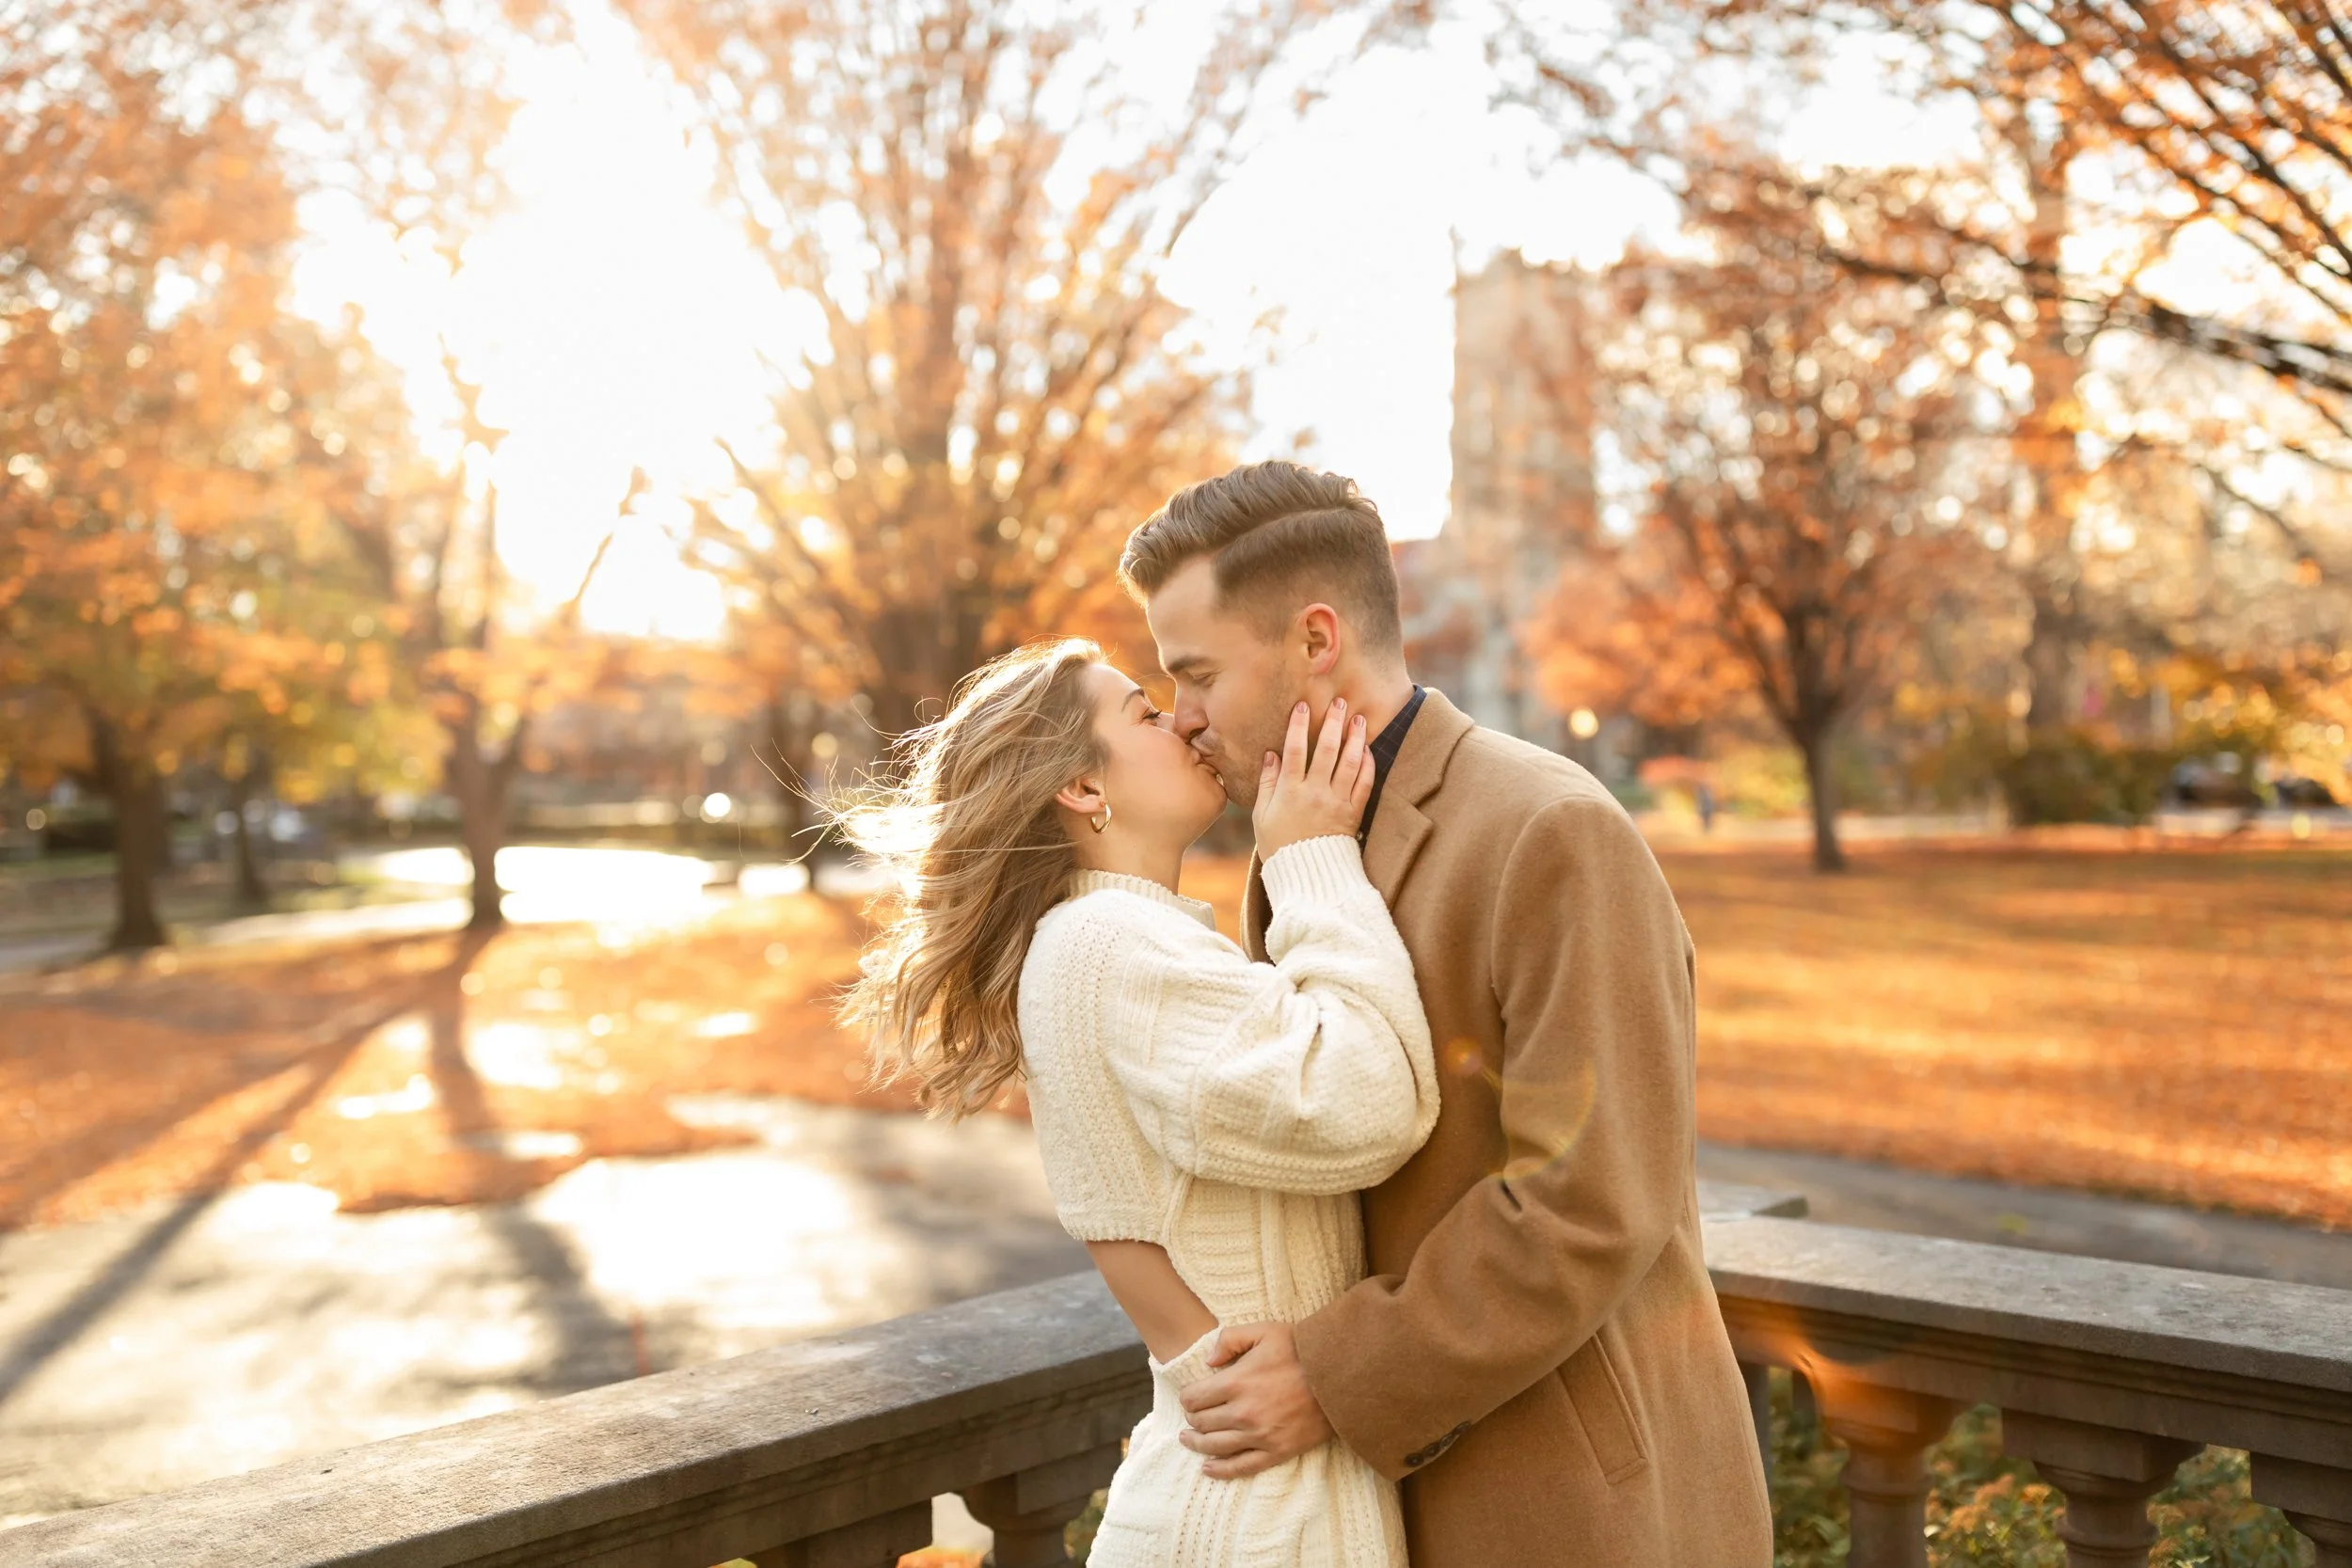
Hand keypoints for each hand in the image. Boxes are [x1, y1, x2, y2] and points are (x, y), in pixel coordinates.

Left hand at [1175, 1321, 1335, 1478]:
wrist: (1339, 1377)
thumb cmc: (1301, 1351)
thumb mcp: (1264, 1331)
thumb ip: (1230, 1339)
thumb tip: (1208, 1362)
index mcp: (1237, 1382)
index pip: (1195, 1398)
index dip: (1187, 1398)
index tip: (1190, 1397)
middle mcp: (1244, 1412)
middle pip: (1201, 1423)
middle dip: (1192, 1419)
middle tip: (1192, 1416)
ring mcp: (1260, 1435)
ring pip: (1214, 1446)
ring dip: (1196, 1444)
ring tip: (1188, 1440)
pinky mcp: (1277, 1452)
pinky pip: (1241, 1467)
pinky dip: (1220, 1470)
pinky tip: (1207, 1468)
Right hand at [1251, 700, 1371, 860]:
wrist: (1308, 876)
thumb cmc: (1279, 845)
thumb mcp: (1262, 816)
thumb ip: (1267, 783)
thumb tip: (1271, 754)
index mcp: (1290, 792)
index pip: (1294, 750)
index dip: (1298, 725)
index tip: (1303, 706)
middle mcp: (1315, 793)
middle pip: (1326, 750)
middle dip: (1333, 722)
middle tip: (1340, 702)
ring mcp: (1337, 802)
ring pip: (1350, 762)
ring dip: (1355, 738)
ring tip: (1358, 719)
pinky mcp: (1353, 813)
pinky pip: (1364, 783)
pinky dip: (1367, 764)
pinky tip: (1367, 749)